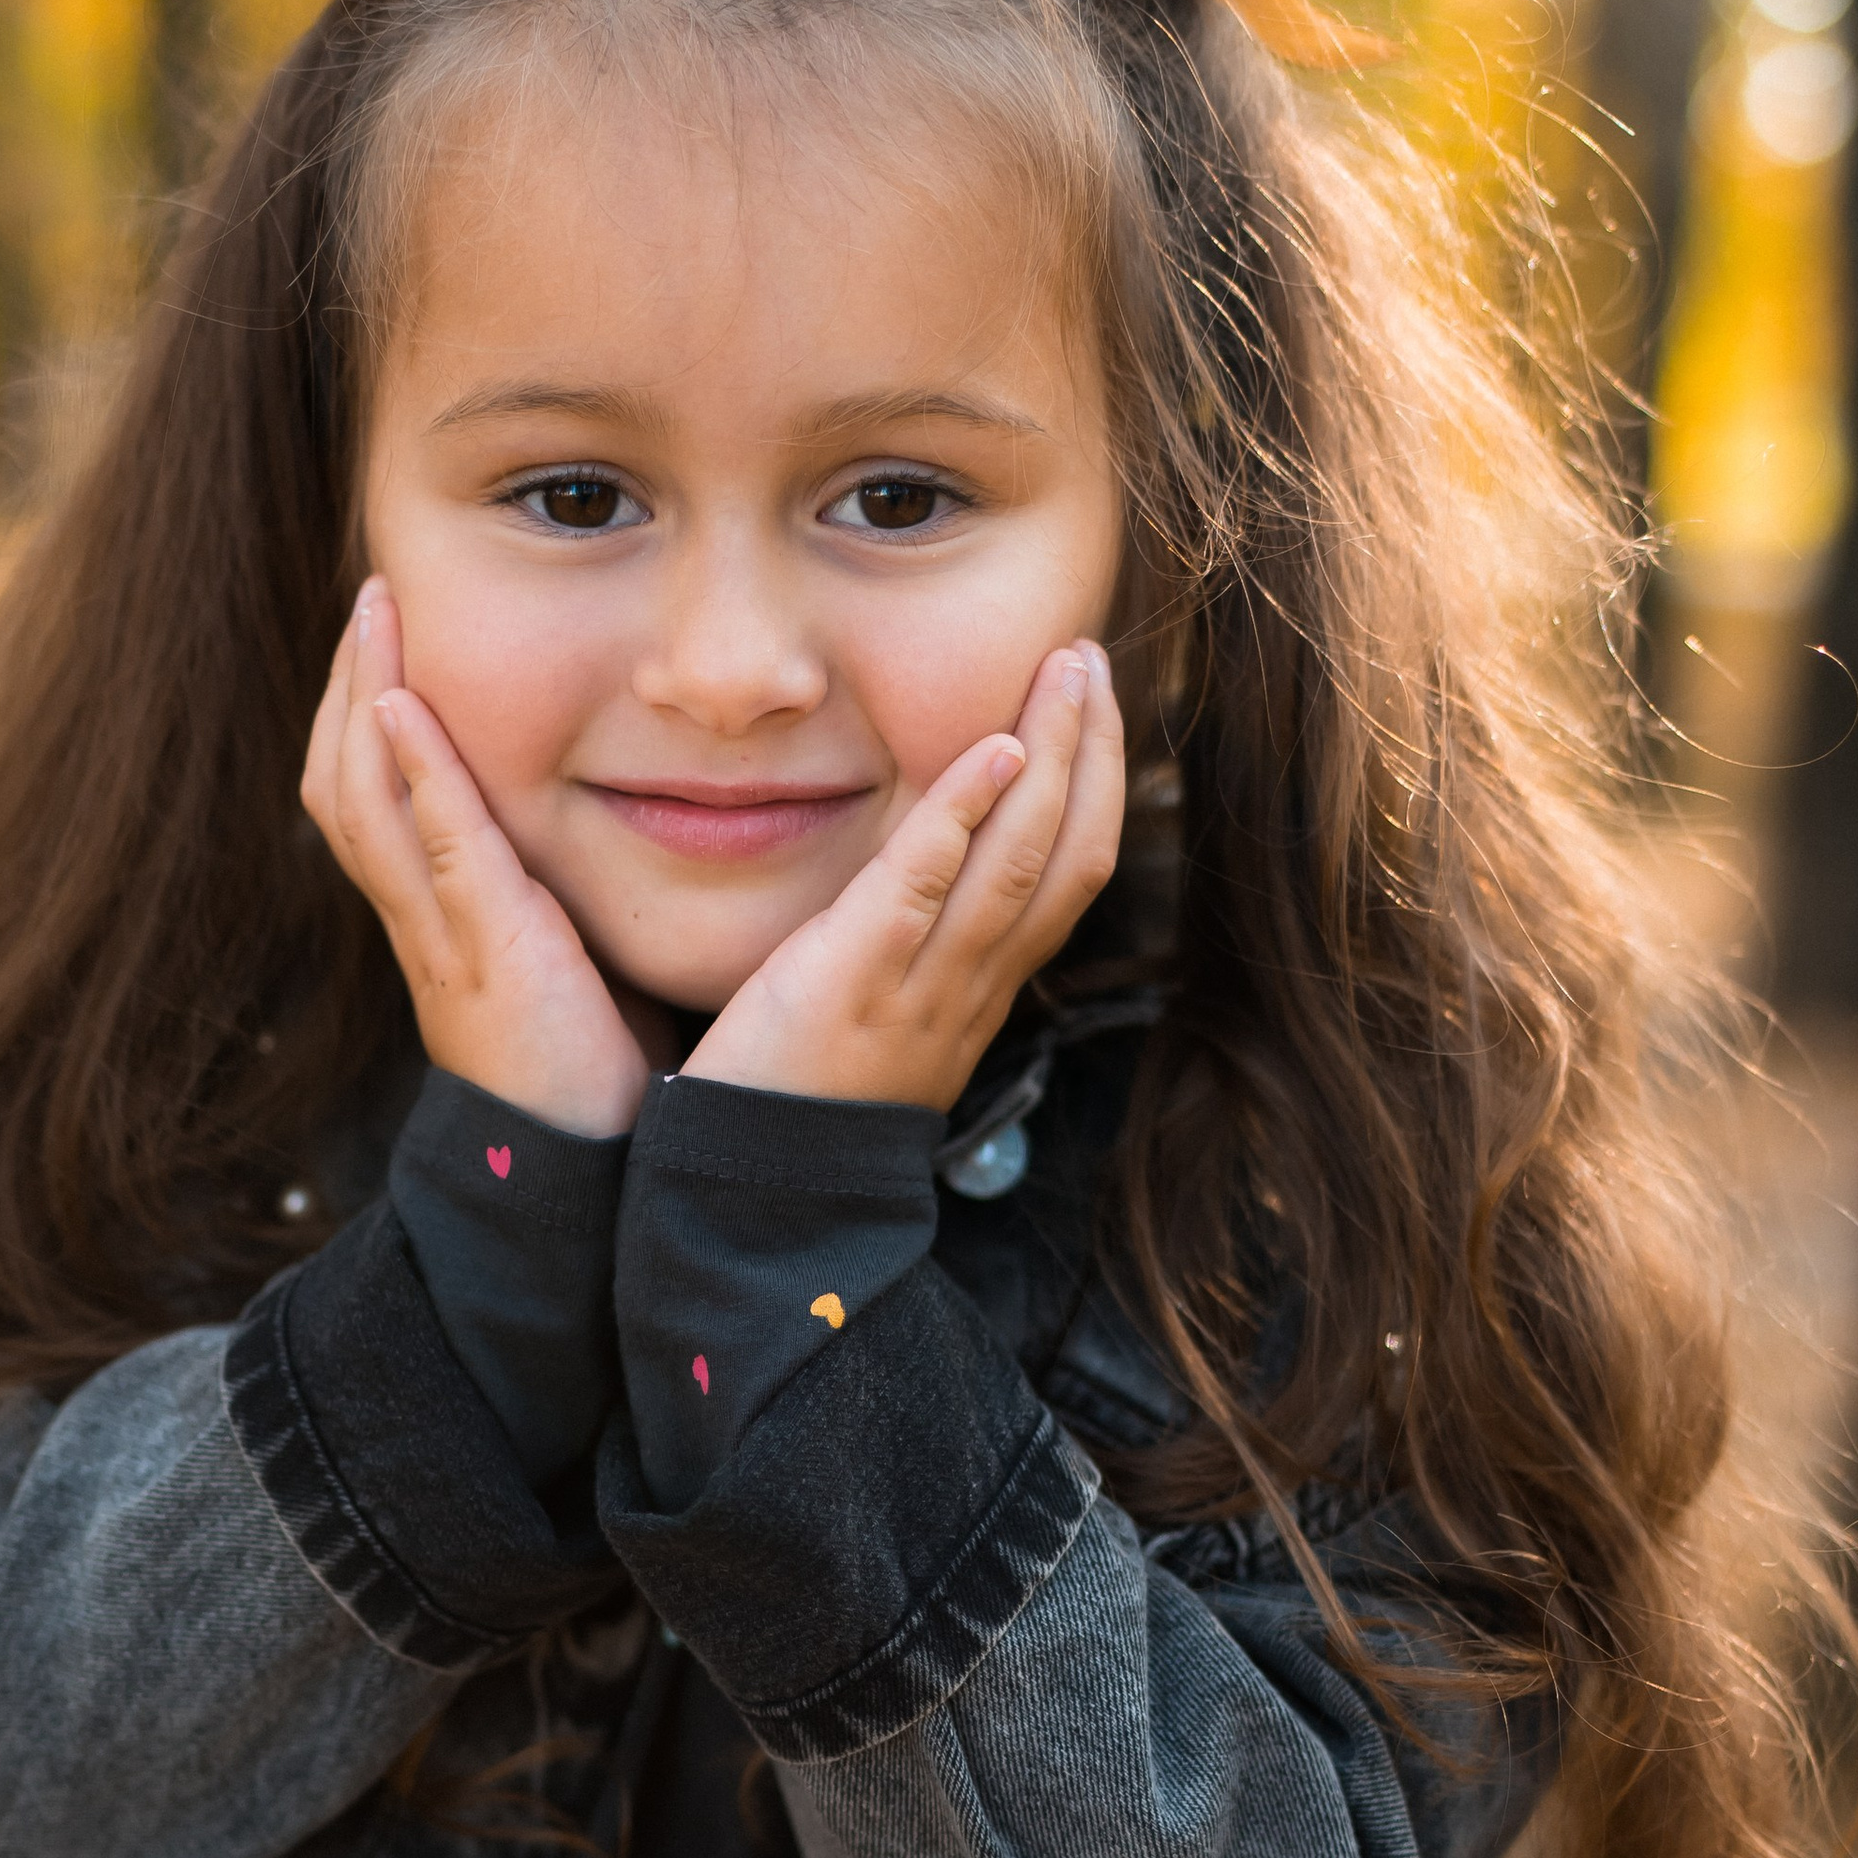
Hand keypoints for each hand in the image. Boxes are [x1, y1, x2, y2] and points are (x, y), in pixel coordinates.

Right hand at [300, 578, 654, 1136]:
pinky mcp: (487, 948)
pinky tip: (402, 703)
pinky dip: (413, 769)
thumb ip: (561, 903)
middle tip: (371, 593)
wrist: (584, 1176)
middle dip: (348, 682)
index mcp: (444, 918)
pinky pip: (431, 845)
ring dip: (362, 696)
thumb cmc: (590, 1075)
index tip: (393, 634)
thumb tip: (605, 843)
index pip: (377, 797)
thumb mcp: (566, 965)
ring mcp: (445, 932)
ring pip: (364, 798)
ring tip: (375, 611)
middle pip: (343, 781)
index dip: (369, 715)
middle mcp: (425, 918)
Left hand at [681, 642, 1123, 1108]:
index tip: (1091, 703)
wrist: (761, 1200)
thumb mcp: (889, 1020)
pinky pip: (925, 889)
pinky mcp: (852, 976)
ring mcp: (921, 984)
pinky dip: (965, 817)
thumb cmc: (806, 1100)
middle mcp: (972, 984)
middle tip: (1091, 657)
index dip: (1096, 784)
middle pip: (1070, 855)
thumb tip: (927, 873)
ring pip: (1020, 862)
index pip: (1072, 873)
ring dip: (1051, 756)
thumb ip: (917, 950)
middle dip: (1092, 750)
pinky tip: (992, 753)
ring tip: (1063, 672)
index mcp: (982, 988)